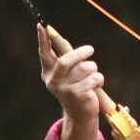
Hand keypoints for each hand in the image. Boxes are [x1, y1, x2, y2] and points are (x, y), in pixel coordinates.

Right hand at [37, 24, 101, 139]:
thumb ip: (64, 59)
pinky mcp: (78, 94)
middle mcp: (53, 81)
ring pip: (85, 68)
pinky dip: (99, 79)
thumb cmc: (75, 88)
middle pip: (66, 61)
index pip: (44, 54)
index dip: (42, 40)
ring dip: (93, 69)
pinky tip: (96, 86)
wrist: (80, 114)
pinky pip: (94, 78)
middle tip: (90, 50)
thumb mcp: (67, 75)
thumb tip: (56, 37)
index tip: (41, 26)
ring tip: (93, 76)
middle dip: (80, 53)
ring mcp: (65, 89)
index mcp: (49, 73)